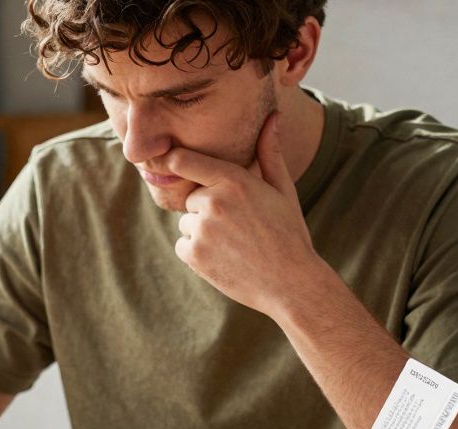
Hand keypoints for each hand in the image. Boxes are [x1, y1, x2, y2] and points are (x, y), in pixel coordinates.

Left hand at [167, 112, 323, 316]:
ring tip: (235, 244)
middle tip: (239, 226)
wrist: (291, 284)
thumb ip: (269, 152)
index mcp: (234, 180)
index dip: (172, 159)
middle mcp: (213, 202)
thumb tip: (273, 116)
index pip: (184, 160)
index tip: (165, 160)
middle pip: (191, 198)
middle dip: (207, 209)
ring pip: (187, 223)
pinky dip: (198, 253)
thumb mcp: (282, 189)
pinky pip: (183, 246)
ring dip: (203, 232)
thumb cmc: (289, 233)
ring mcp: (202, 230)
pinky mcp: (194, 255)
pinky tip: (226, 259)